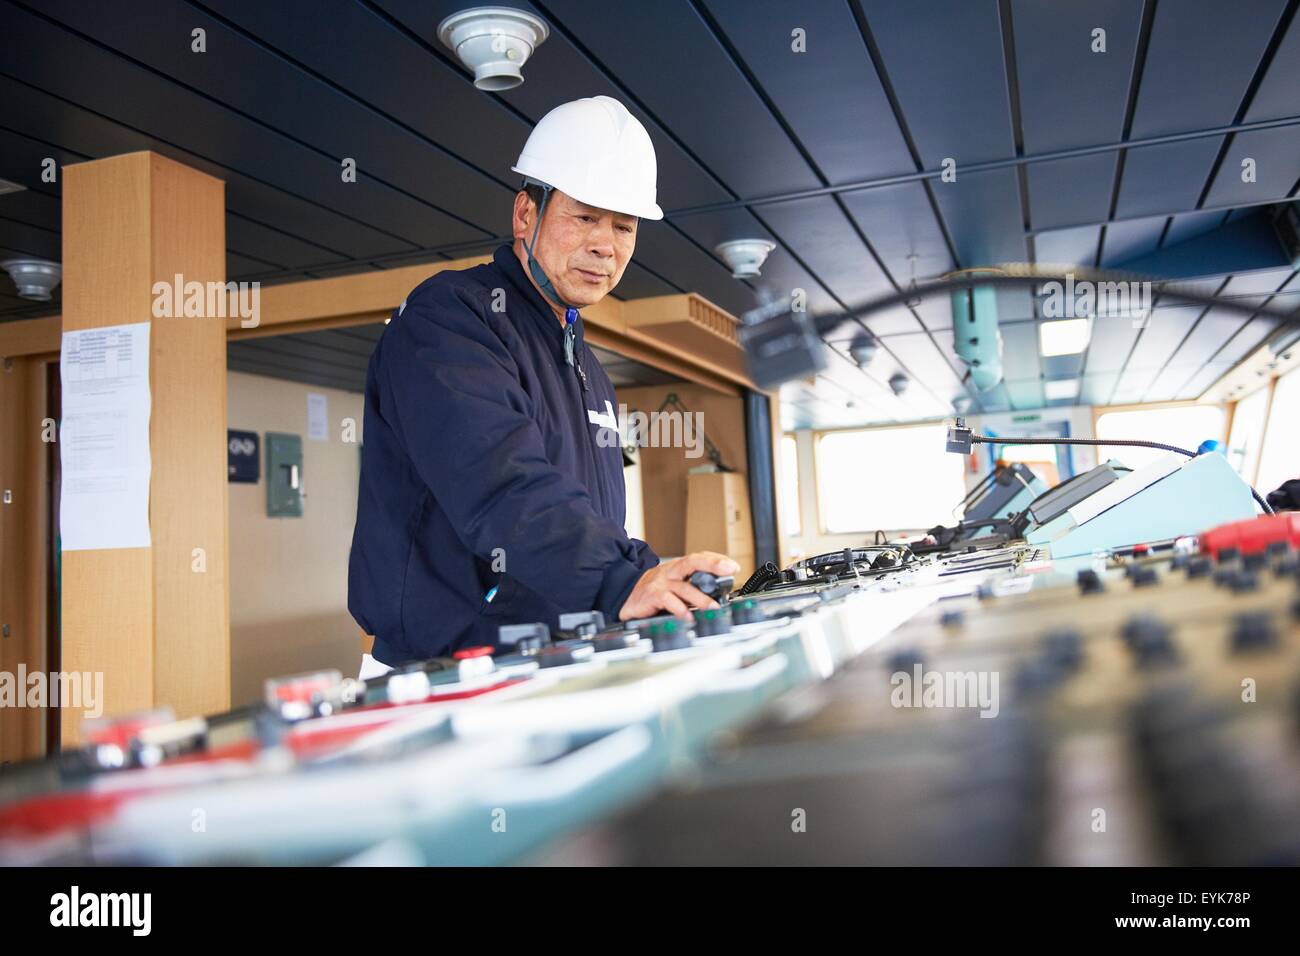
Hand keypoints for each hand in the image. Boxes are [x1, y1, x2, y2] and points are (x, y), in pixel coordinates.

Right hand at [618, 552, 740, 620]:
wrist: (625, 596)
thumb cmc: (653, 591)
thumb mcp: (674, 586)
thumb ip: (692, 588)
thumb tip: (718, 596)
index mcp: (677, 568)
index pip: (699, 558)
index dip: (717, 560)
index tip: (733, 566)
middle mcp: (670, 572)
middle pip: (692, 562)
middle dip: (712, 565)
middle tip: (728, 570)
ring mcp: (661, 583)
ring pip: (684, 587)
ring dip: (701, 598)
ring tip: (714, 607)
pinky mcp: (652, 596)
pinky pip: (668, 601)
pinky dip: (680, 609)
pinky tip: (688, 617)